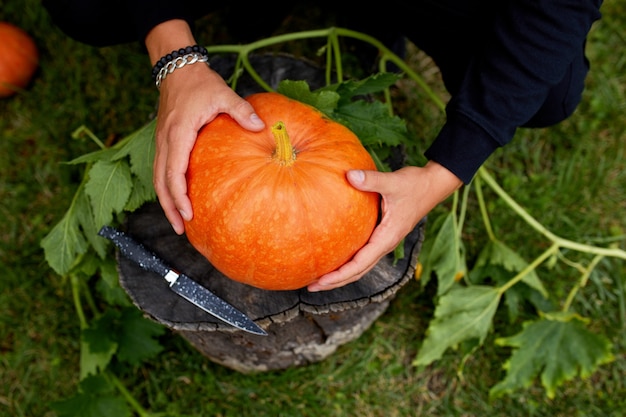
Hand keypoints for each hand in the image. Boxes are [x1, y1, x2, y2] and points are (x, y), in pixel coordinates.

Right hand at [145, 20, 264, 233]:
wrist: (177, 69)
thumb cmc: (199, 82)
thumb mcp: (222, 94)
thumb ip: (241, 111)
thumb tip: (261, 127)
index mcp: (178, 133)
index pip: (173, 172)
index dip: (179, 196)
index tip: (188, 214)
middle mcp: (165, 141)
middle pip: (160, 182)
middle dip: (169, 207)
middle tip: (181, 229)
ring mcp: (162, 142)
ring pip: (158, 178)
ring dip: (166, 201)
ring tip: (178, 222)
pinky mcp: (164, 141)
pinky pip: (162, 170)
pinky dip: (168, 188)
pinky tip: (179, 199)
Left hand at [307, 161, 462, 291]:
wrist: (433, 184)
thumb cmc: (415, 184)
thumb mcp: (393, 181)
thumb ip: (371, 180)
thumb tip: (348, 175)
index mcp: (387, 238)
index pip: (360, 264)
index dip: (340, 275)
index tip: (321, 281)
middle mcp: (385, 243)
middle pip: (358, 271)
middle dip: (336, 281)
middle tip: (311, 286)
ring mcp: (385, 241)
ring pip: (361, 265)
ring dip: (341, 274)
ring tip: (319, 277)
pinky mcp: (383, 234)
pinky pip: (363, 253)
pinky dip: (349, 260)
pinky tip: (334, 254)